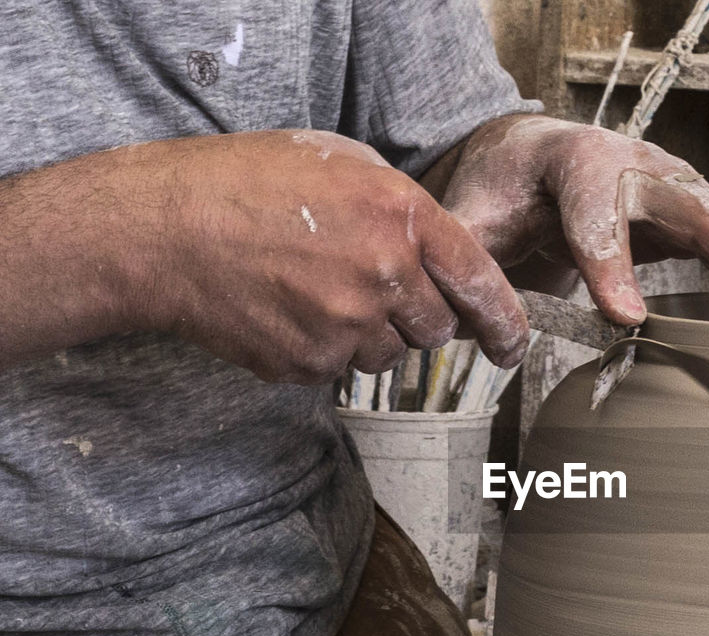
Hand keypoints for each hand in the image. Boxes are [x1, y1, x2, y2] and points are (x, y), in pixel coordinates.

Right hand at [130, 131, 527, 376]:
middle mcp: (383, 276)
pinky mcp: (309, 364)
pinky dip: (323, 347)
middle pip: (437, 328)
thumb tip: (444, 256)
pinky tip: (287, 310)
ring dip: (370, 332)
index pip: (479, 282)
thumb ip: (404, 209)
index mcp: (401, 217)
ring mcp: (345, 327)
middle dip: (419, 315)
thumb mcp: (343, 164)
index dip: (504, 322)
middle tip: (372, 287)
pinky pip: (339, 368)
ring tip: (316, 289)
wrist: (165, 229)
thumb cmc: (250, 183)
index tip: (513, 345)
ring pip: (389, 353)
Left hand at [440, 115, 708, 327]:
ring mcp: (677, 191)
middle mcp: (641, 169)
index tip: (623, 316)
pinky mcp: (697, 218)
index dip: (610, 264)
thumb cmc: (501, 188)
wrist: (529, 158)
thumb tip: (494, 332)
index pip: (596, 215)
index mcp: (576, 163)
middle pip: (697, 212)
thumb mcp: (470, 220)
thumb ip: (477, 263)